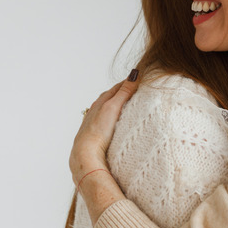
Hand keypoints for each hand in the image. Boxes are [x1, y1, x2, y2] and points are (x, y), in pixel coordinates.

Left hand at [69, 69, 139, 185]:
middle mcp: (96, 110)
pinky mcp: (97, 134)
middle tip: (139, 90)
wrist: (86, 154)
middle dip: (124, 92)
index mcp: (101, 101)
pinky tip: (119, 123)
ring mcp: (95, 122)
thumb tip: (135, 74)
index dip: (129, 83)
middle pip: (112, 97)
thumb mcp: (113, 107)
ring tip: (131, 106)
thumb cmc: (98, 131)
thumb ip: (124, 92)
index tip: (141, 80)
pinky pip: (107, 121)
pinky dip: (115, 118)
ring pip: (109, 109)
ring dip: (120, 106)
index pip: (118, 87)